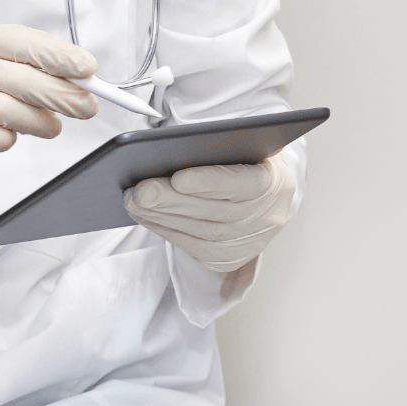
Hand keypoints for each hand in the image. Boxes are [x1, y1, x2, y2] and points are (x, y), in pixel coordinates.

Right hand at [0, 18, 98, 191]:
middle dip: (64, 95)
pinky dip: (4, 140)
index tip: (88, 69)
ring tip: (52, 127)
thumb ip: (2, 61)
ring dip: (40, 123)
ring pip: (12, 111)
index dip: (61, 56)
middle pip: (25, 78)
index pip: (24, 41)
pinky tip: (6, 137)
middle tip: (88, 106)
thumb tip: (60, 74)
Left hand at [123, 156, 295, 272]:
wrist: (270, 196)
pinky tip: (145, 217)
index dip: (209, 182)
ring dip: (162, 218)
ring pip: (200, 234)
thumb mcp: (242, 146)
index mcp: (274, 181)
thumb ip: (215, 148)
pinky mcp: (228, 259)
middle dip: (171, 202)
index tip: (178, 178)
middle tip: (138, 191)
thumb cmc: (247, 160)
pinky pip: (193, 249)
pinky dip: (166, 231)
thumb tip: (170, 152)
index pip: (241, 183)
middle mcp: (266, 218)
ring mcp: (248, 243)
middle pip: (213, 213)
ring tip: (133, 201)